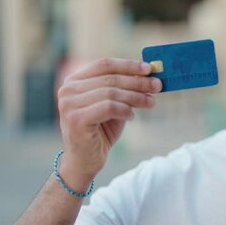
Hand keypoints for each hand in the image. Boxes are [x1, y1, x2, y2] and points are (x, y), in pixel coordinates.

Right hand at [56, 58, 160, 187]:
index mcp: (74, 81)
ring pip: (111, 93)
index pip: (104, 64)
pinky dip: (125, 110)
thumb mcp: (113, 104)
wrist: (85, 160)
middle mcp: (68, 90)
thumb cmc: (100, 130)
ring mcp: (69, 104)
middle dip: (138, 82)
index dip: (128, 65)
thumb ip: (124, 89)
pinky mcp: (76, 119)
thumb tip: (148, 75)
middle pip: (111, 79)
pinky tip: (131, 116)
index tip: (149, 68)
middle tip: (157, 85)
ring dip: (136, 97)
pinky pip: (109, 107)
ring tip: (150, 103)